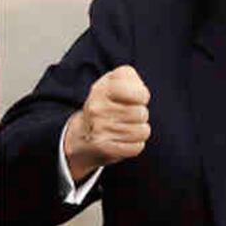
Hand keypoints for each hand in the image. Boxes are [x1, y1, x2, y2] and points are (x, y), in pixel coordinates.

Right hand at [63, 65, 150, 181]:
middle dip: (140, 115)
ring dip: (139, 130)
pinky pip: (136, 147)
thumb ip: (130, 78)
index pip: (141, 94)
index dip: (142, 96)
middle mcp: (97, 108)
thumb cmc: (107, 103)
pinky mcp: (103, 147)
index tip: (134, 98)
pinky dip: (134, 145)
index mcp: (102, 89)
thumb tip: (142, 94)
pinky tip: (123, 140)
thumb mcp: (114, 81)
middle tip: (127, 115)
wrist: (83, 133)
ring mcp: (99, 129)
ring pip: (142, 132)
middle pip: (142, 114)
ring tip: (126, 127)